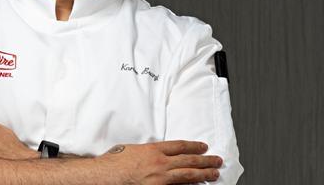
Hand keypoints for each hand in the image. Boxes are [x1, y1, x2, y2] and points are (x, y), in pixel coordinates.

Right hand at [99, 141, 222, 183]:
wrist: (106, 176)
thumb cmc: (114, 163)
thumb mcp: (131, 149)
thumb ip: (146, 151)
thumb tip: (154, 153)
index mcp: (153, 150)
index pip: (179, 146)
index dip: (193, 146)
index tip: (203, 147)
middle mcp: (160, 163)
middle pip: (188, 160)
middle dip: (205, 160)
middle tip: (217, 160)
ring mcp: (160, 178)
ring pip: (188, 175)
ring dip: (204, 174)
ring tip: (215, 173)